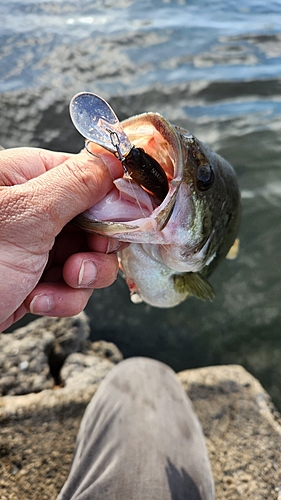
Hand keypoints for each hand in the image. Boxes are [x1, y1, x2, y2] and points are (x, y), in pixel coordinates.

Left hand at [0, 146, 123, 331]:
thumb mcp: (26, 216)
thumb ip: (76, 184)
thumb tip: (114, 157)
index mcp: (28, 180)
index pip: (90, 177)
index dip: (112, 201)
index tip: (123, 224)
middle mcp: (35, 211)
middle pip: (96, 223)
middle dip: (96, 250)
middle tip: (80, 264)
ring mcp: (37, 248)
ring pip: (89, 259)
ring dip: (81, 279)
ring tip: (55, 286)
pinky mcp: (36, 280)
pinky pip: (72, 286)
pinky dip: (62, 298)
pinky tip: (38, 302)